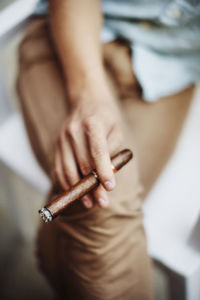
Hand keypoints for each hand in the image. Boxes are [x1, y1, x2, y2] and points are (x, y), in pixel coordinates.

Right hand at [54, 83, 122, 208]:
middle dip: (93, 186)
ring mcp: (62, 138)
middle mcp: (74, 131)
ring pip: (69, 170)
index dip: (103, 171)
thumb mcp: (116, 129)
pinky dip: (66, 183)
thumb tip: (106, 174)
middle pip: (83, 164)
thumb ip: (113, 151)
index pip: (98, 152)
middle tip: (103, 203)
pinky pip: (59, 168)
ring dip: (78, 189)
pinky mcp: (57, 145)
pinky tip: (75, 193)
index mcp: (92, 123)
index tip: (110, 187)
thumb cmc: (105, 118)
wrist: (86, 101)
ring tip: (90, 203)